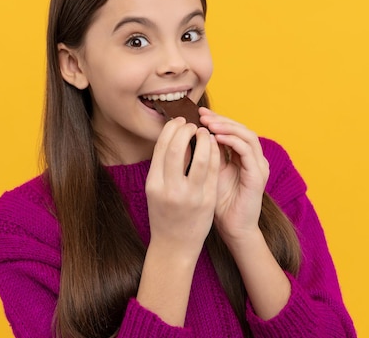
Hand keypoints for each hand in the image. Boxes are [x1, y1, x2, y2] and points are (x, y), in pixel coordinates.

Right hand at [145, 117, 220, 259]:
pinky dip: (215, 153)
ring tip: (205, 133)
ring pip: (201, 157)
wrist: (175, 246)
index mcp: (154, 184)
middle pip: (177, 148)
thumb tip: (174, 137)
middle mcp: (170, 189)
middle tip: (192, 124)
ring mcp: (191, 195)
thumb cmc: (164, 215)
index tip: (178, 122)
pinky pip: (214, 170)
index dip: (171, 130)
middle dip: (186, 130)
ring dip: (204, 139)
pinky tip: (214, 146)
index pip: (161, 147)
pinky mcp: (208, 200)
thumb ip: (162, 167)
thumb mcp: (155, 190)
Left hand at [199, 108, 268, 243]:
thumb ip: (203, 157)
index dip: (216, 120)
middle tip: (202, 114)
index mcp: (242, 157)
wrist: (233, 230)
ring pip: (247, 135)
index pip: (232, 130)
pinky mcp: (258, 176)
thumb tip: (186, 137)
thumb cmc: (218, 205)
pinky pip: (247, 151)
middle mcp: (253, 158)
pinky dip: (233, 141)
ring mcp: (258, 166)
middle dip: (220, 119)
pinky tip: (217, 138)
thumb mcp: (208, 175)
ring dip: (227, 127)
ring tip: (208, 123)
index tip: (196, 114)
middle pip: (241, 128)